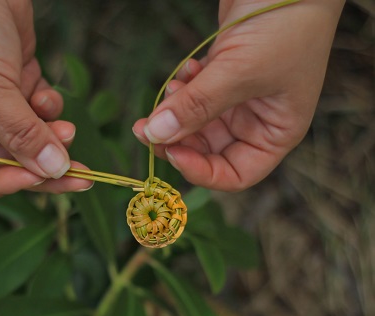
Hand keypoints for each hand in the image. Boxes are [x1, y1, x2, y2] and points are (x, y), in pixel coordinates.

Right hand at [0, 0, 91, 203]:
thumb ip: (22, 137)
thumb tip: (54, 171)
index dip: (7, 185)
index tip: (38, 177)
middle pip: (14, 165)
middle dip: (46, 166)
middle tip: (81, 176)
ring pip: (34, 140)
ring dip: (52, 136)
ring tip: (65, 127)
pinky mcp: (19, 87)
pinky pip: (41, 112)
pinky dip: (49, 107)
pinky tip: (45, 94)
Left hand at [133, 0, 344, 190]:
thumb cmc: (285, 25)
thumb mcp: (241, 71)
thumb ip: (196, 106)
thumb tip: (155, 135)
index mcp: (275, 132)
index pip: (236, 175)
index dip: (202, 171)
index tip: (172, 153)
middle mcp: (257, 121)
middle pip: (208, 150)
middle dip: (177, 140)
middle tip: (146, 128)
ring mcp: (238, 98)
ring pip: (196, 123)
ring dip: (176, 112)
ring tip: (173, 87)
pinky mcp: (223, 75)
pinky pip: (194, 95)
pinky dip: (184, 88)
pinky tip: (186, 70)